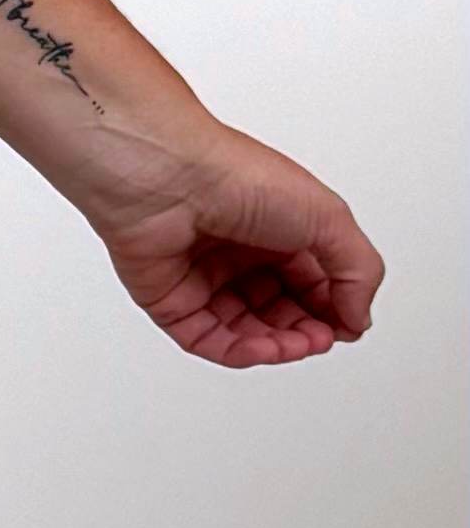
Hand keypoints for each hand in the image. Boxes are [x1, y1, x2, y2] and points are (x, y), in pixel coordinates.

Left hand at [70, 113, 383, 369]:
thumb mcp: (327, 218)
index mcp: (277, 226)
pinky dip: (239, 350)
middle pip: (281, 309)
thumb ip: (356, 269)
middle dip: (308, 329)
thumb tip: (359, 316)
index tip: (350, 323)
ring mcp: (203, 276)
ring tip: (300, 344)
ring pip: (245, 330)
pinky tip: (265, 348)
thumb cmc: (238, 177)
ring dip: (278, 344)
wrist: (169, 177)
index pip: (313, 280)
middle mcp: (239, 251)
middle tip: (325, 336)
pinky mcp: (170, 300)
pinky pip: (206, 338)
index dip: (334, 305)